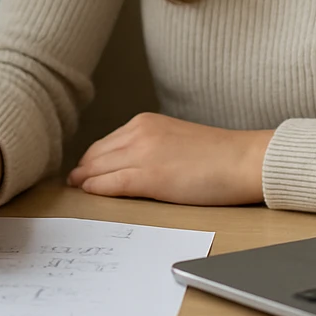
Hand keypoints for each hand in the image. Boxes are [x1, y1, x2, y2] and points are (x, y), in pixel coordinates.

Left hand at [67, 113, 272, 205]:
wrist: (243, 160)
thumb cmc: (218, 155)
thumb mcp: (176, 140)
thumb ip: (150, 146)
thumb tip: (128, 164)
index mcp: (145, 123)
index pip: (105, 143)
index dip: (91, 160)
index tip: (82, 171)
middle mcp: (139, 133)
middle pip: (96, 155)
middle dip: (83, 170)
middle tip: (72, 183)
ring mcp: (143, 154)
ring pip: (99, 169)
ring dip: (85, 180)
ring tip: (76, 190)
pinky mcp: (149, 177)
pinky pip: (111, 184)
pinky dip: (96, 189)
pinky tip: (88, 193)